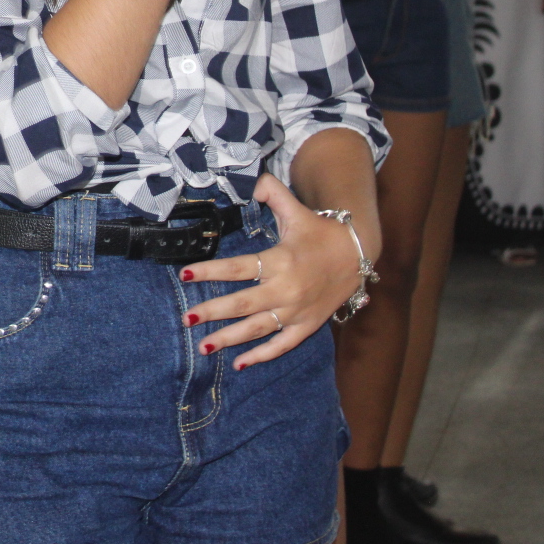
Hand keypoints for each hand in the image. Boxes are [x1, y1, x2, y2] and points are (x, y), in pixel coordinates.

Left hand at [178, 174, 379, 370]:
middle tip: (186, 317)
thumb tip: (250, 180)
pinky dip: (261, 356)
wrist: (358, 254)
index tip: (186, 275)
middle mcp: (287, 289)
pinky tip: (239, 364)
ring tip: (203, 346)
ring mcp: (297, 311)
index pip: (238, 267)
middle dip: (213, 311)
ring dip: (230, 339)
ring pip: (258, 329)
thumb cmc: (320, 232)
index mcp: (281, 260)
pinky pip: (282, 345)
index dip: (211, 271)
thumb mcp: (295, 209)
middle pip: (243, 303)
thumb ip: (271, 192)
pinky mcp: (307, 325)